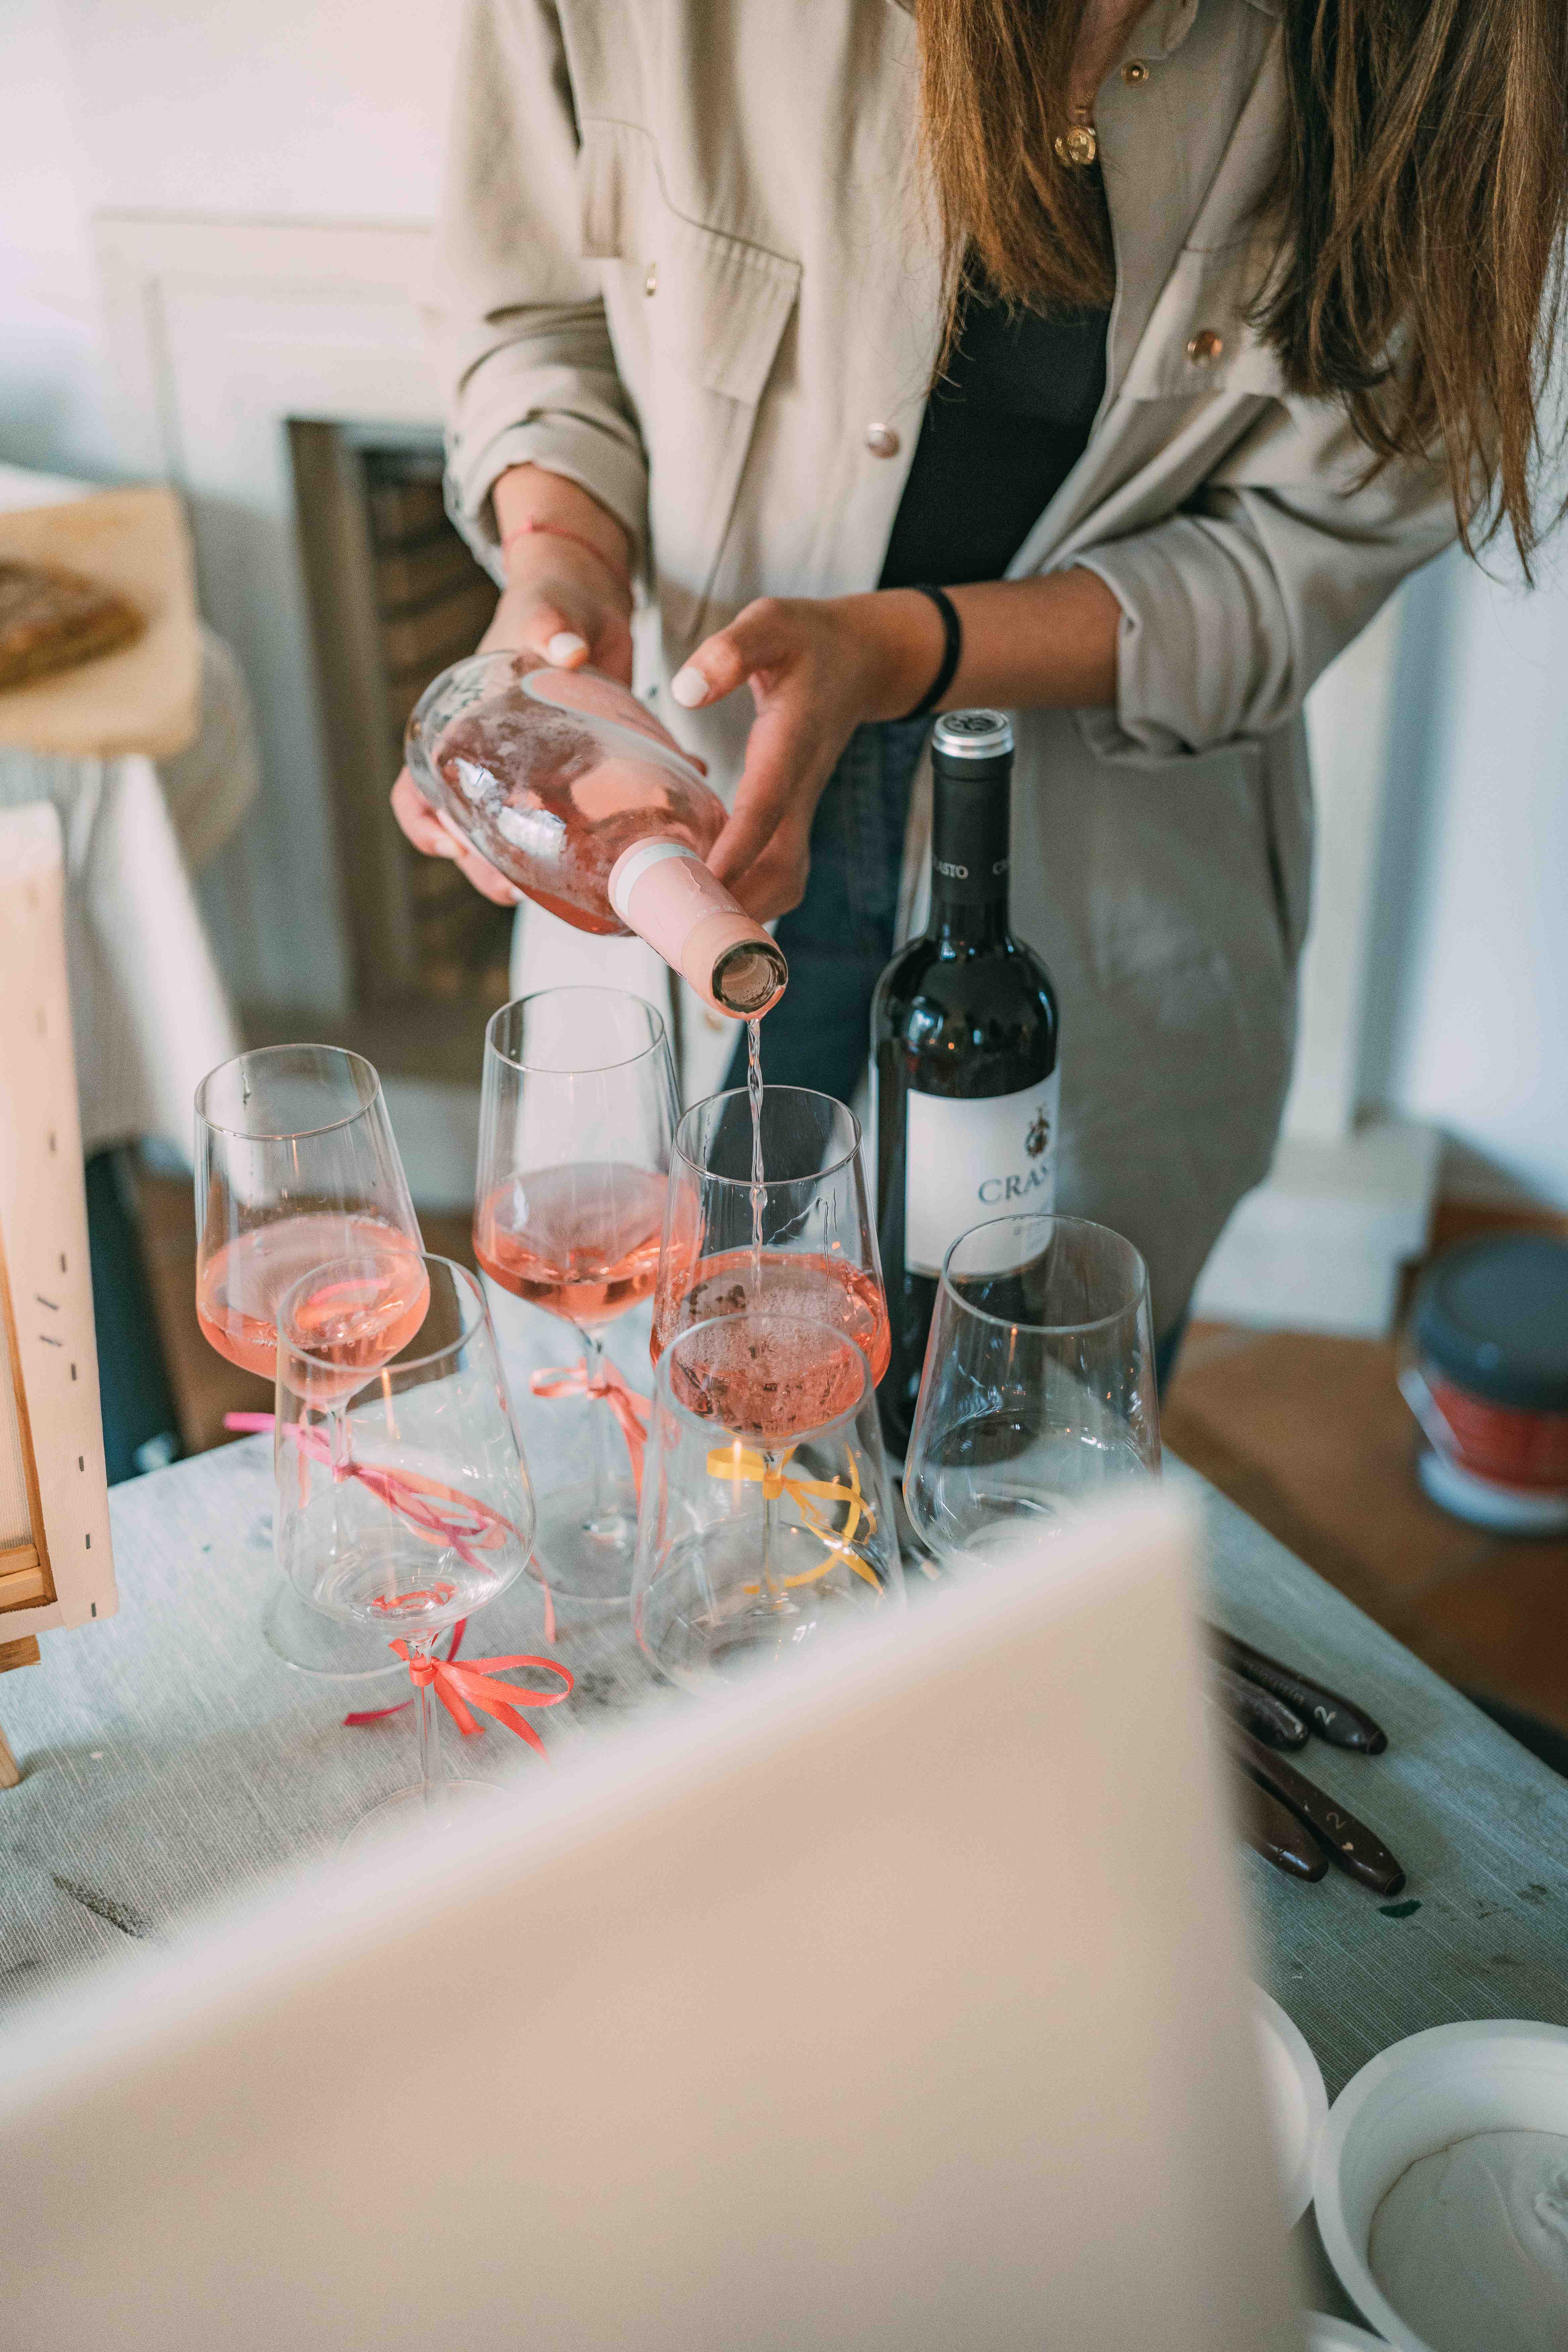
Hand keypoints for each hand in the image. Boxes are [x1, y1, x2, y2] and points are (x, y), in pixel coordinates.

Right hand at [390, 472, 634, 904]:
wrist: (596, 606)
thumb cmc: (553, 602)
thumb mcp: (548, 608)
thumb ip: (551, 622)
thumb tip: (567, 647)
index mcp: (462, 726)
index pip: (417, 786)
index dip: (423, 822)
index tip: (450, 845)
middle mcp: (489, 759)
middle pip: (466, 830)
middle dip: (482, 868)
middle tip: (513, 892)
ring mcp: (532, 774)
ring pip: (515, 840)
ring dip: (530, 872)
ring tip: (559, 895)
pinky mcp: (576, 779)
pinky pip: (576, 824)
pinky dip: (599, 840)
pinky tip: (629, 848)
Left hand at [669, 591, 941, 919]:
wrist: (860, 658)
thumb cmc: (809, 642)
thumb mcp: (770, 623)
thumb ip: (732, 651)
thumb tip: (688, 689)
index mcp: (790, 744)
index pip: (765, 807)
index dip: (737, 851)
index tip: (703, 885)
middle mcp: (800, 787)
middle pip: (782, 867)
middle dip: (741, 907)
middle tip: (685, 934)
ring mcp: (801, 808)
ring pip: (785, 880)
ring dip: (747, 913)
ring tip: (691, 935)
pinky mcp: (795, 817)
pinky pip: (779, 872)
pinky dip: (750, 898)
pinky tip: (709, 906)